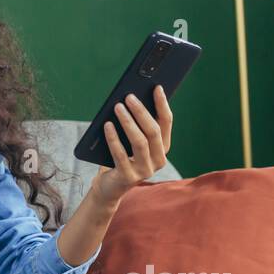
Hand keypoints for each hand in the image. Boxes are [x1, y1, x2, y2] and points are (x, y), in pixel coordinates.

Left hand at [90, 85, 173, 208]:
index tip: (156, 87)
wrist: (109, 186)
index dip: (162, 104)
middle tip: (129, 96)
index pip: (166, 123)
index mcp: (162, 148)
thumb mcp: (130, 139)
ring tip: (117, 107)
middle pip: (153, 132)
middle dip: (141, 112)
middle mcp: (158, 160)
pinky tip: (107, 125)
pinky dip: (113, 138)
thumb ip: (136, 124)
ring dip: (128, 122)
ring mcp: (145, 170)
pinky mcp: (128, 177)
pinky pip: (121, 154)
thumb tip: (132, 98)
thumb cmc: (121, 155)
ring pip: (139, 142)